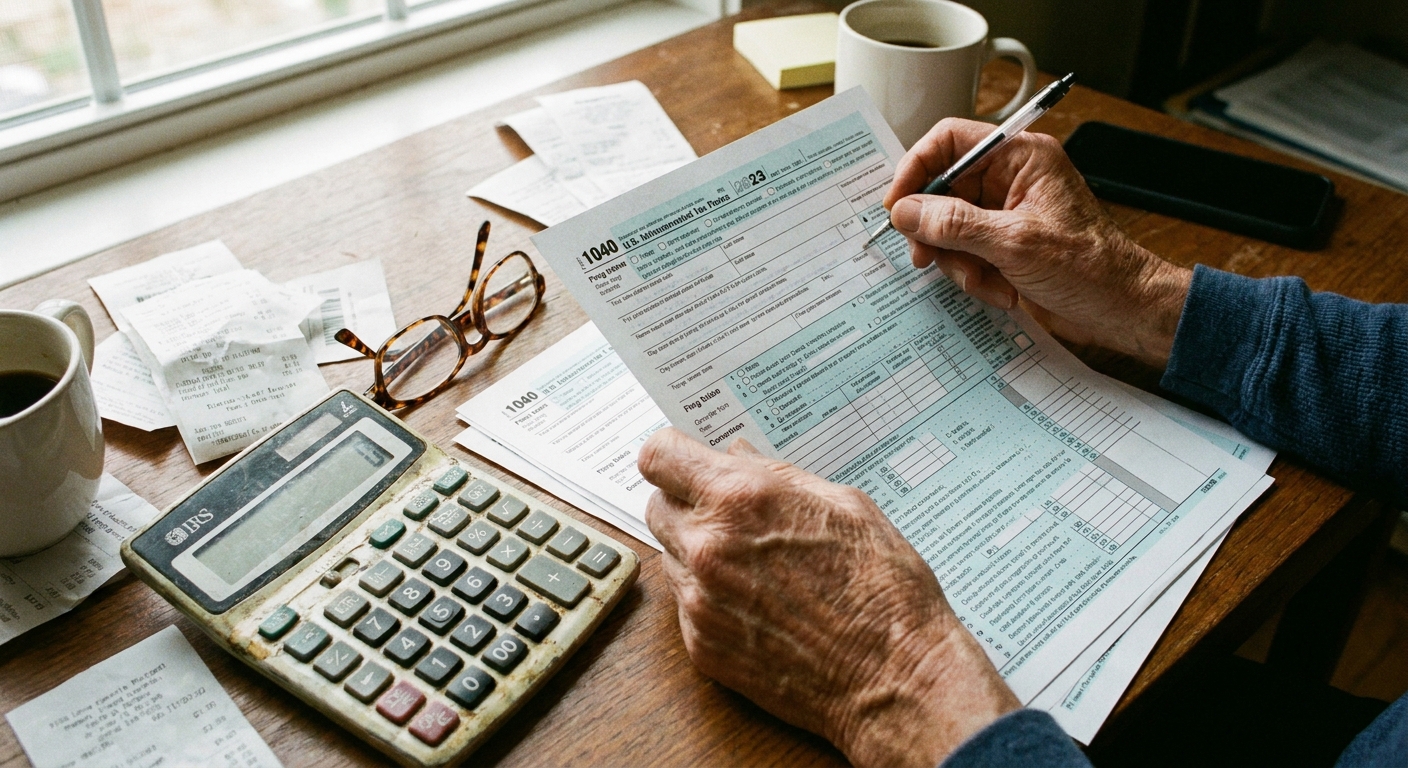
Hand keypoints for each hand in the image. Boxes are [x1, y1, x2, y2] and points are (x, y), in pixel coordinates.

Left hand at [638, 428, 1018, 767]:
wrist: (894, 676)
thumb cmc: (883, 588)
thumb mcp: (843, 505)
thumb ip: (777, 474)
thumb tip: (736, 454)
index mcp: (741, 500)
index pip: (658, 457)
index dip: (671, 453)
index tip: (685, 458)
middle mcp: (709, 548)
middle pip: (656, 505)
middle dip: (685, 501)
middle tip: (726, 512)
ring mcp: (700, 601)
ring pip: (668, 555)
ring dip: (695, 550)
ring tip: (752, 562)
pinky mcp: (701, 646)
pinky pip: (684, 604)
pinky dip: (708, 596)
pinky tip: (757, 602)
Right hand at [883, 118, 1192, 364]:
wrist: (1121, 310)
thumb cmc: (1092, 267)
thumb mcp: (1015, 243)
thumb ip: (955, 225)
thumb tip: (907, 212)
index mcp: (1020, 158)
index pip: (950, 140)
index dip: (917, 167)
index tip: (897, 204)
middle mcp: (1009, 180)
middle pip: (941, 190)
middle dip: (935, 230)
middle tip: (927, 255)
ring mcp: (1004, 215)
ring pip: (947, 229)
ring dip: (957, 261)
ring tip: (986, 280)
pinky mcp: (1002, 247)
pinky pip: (962, 256)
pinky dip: (973, 277)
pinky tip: (1002, 290)